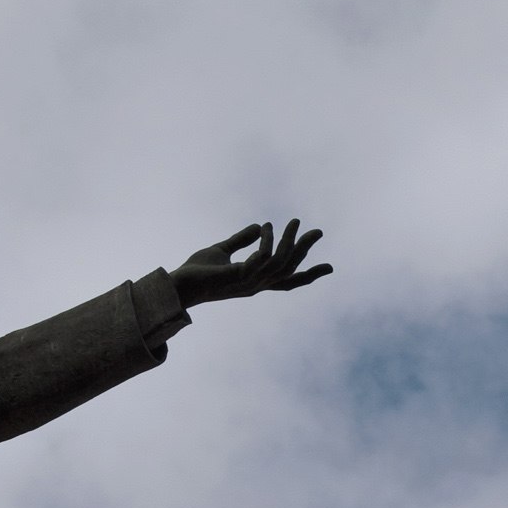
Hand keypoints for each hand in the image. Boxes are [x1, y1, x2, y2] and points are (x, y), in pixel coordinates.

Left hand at [174, 220, 330, 305]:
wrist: (177, 285)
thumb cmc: (196, 272)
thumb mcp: (221, 250)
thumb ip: (240, 240)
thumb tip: (257, 226)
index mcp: (254, 282)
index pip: (288, 281)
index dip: (309, 274)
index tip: (330, 267)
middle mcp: (256, 285)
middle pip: (290, 270)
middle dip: (305, 251)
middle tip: (319, 231)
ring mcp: (248, 283)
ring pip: (280, 263)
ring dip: (290, 242)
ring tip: (294, 222)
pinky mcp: (238, 276)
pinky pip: (261, 259)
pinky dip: (266, 242)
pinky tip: (266, 227)